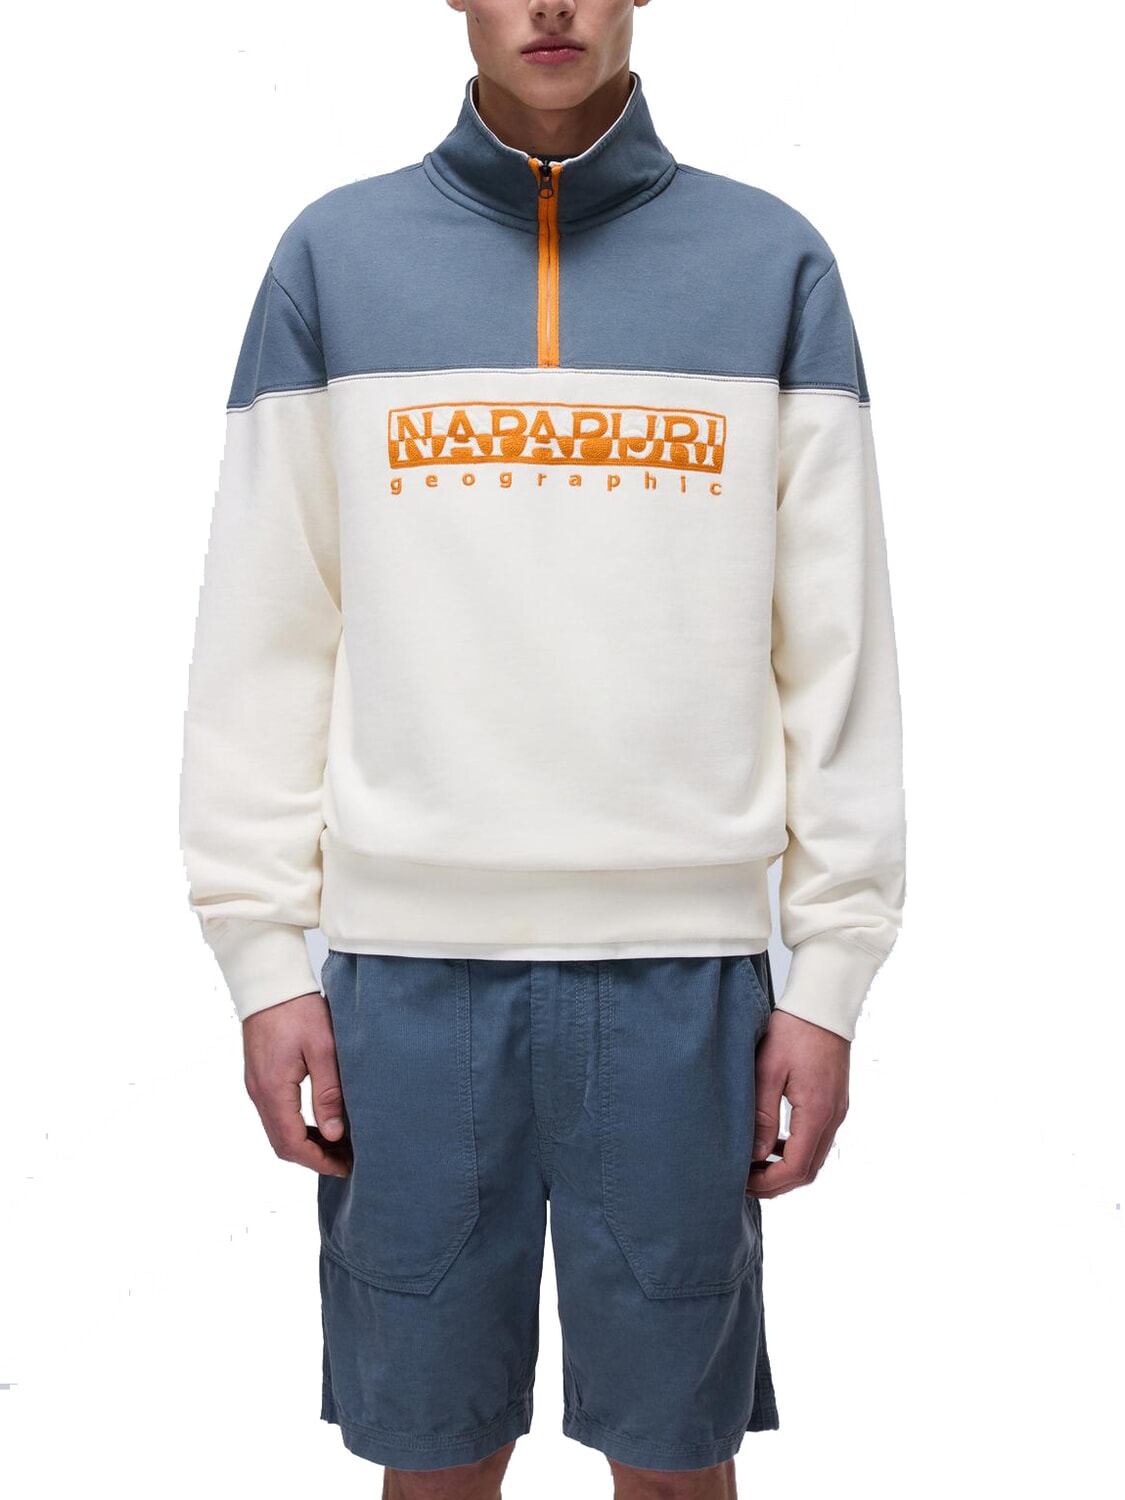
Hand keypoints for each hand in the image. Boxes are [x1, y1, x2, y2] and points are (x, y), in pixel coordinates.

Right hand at [242, 991, 351, 1177]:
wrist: (270, 984)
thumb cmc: (299, 1010)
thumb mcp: (323, 1049)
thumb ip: (328, 1092)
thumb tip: (334, 1133)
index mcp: (274, 1089)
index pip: (293, 1143)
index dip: (319, 1161)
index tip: (346, 1166)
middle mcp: (259, 1093)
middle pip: (282, 1144)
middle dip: (313, 1158)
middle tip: (346, 1160)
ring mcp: (256, 1086)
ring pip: (277, 1131)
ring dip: (305, 1144)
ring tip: (337, 1145)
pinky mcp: (259, 1078)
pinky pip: (275, 1115)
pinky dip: (296, 1127)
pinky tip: (319, 1123)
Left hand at [746, 1009, 849, 1197]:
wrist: (822, 1006)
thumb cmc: (793, 1031)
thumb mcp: (768, 1071)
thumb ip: (762, 1116)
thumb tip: (756, 1155)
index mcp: (817, 1112)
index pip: (796, 1168)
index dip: (768, 1183)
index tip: (742, 1182)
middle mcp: (833, 1117)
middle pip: (808, 1170)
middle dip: (776, 1182)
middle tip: (745, 1180)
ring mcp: (837, 1111)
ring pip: (814, 1157)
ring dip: (786, 1167)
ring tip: (754, 1164)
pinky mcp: (835, 1102)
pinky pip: (817, 1139)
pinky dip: (796, 1150)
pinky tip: (773, 1142)